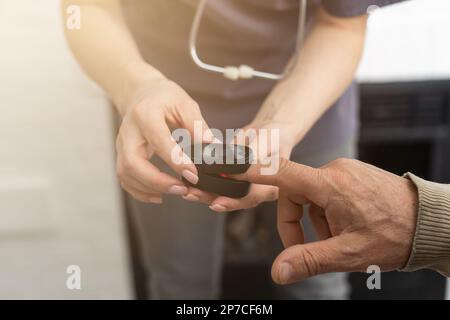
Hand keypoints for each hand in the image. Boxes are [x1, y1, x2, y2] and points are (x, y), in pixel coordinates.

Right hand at [116, 76, 211, 203]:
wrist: (140, 93)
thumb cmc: (163, 97)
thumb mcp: (184, 102)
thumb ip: (197, 124)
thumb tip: (211, 145)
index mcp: (145, 114)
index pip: (158, 141)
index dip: (175, 161)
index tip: (193, 174)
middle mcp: (129, 131)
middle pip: (133, 163)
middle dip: (157, 181)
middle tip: (181, 189)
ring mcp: (121, 144)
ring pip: (126, 173)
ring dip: (148, 189)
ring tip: (174, 192)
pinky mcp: (121, 155)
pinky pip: (125, 178)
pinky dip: (139, 191)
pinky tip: (158, 195)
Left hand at [182, 122, 294, 211]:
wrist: (269, 130)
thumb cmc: (275, 135)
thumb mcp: (268, 142)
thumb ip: (254, 153)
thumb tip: (237, 164)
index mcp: (270, 187)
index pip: (250, 198)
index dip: (233, 202)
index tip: (217, 203)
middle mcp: (256, 191)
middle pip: (232, 200)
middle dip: (211, 199)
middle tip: (193, 195)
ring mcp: (242, 186)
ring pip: (222, 196)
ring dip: (203, 194)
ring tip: (187, 191)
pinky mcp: (231, 179)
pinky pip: (216, 185)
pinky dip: (203, 183)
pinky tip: (189, 182)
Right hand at [238, 158, 417, 283]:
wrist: (432, 222)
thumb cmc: (394, 234)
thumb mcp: (349, 253)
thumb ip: (310, 259)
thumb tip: (278, 272)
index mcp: (330, 184)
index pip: (281, 172)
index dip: (252, 171)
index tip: (230, 169)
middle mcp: (335, 171)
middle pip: (294, 192)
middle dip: (296, 221)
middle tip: (311, 247)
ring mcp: (345, 171)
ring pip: (312, 194)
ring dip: (316, 220)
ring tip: (340, 240)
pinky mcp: (353, 175)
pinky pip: (328, 191)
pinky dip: (328, 212)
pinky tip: (348, 227)